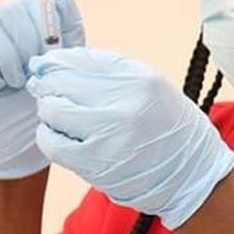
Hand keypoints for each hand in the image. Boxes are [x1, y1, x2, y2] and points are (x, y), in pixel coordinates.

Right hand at [0, 0, 83, 179]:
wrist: (24, 148)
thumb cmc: (45, 104)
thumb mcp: (67, 65)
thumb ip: (68, 26)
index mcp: (24, 24)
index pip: (30, 0)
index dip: (44, 24)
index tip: (51, 51)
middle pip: (8, 11)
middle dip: (28, 44)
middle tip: (33, 73)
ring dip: (9, 60)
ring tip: (16, 84)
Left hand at [25, 48, 233, 228]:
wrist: (189, 173)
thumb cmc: (166, 124)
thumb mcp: (149, 84)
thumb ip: (106, 69)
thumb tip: (55, 61)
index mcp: (139, 81)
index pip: (80, 60)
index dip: (54, 62)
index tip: (45, 65)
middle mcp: (124, 106)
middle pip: (61, 83)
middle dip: (47, 84)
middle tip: (47, 88)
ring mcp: (108, 137)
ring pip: (52, 111)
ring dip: (48, 109)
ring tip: (59, 113)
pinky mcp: (95, 165)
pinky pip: (52, 144)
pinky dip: (48, 135)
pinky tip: (59, 134)